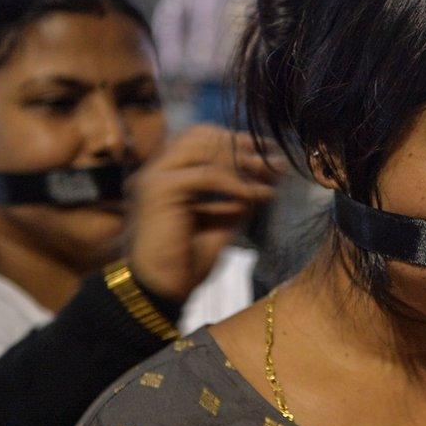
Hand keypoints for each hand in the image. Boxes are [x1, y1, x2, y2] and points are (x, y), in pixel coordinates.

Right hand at [125, 124, 284, 300]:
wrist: (159, 292)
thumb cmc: (186, 262)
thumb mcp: (221, 222)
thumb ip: (237, 198)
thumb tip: (265, 179)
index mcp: (165, 173)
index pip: (200, 138)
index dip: (236, 141)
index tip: (269, 154)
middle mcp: (155, 169)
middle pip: (201, 133)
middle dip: (241, 143)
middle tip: (273, 160)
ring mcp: (153, 176)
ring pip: (202, 145)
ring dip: (240, 158)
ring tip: (268, 174)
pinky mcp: (158, 189)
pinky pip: (205, 174)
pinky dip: (235, 183)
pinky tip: (256, 195)